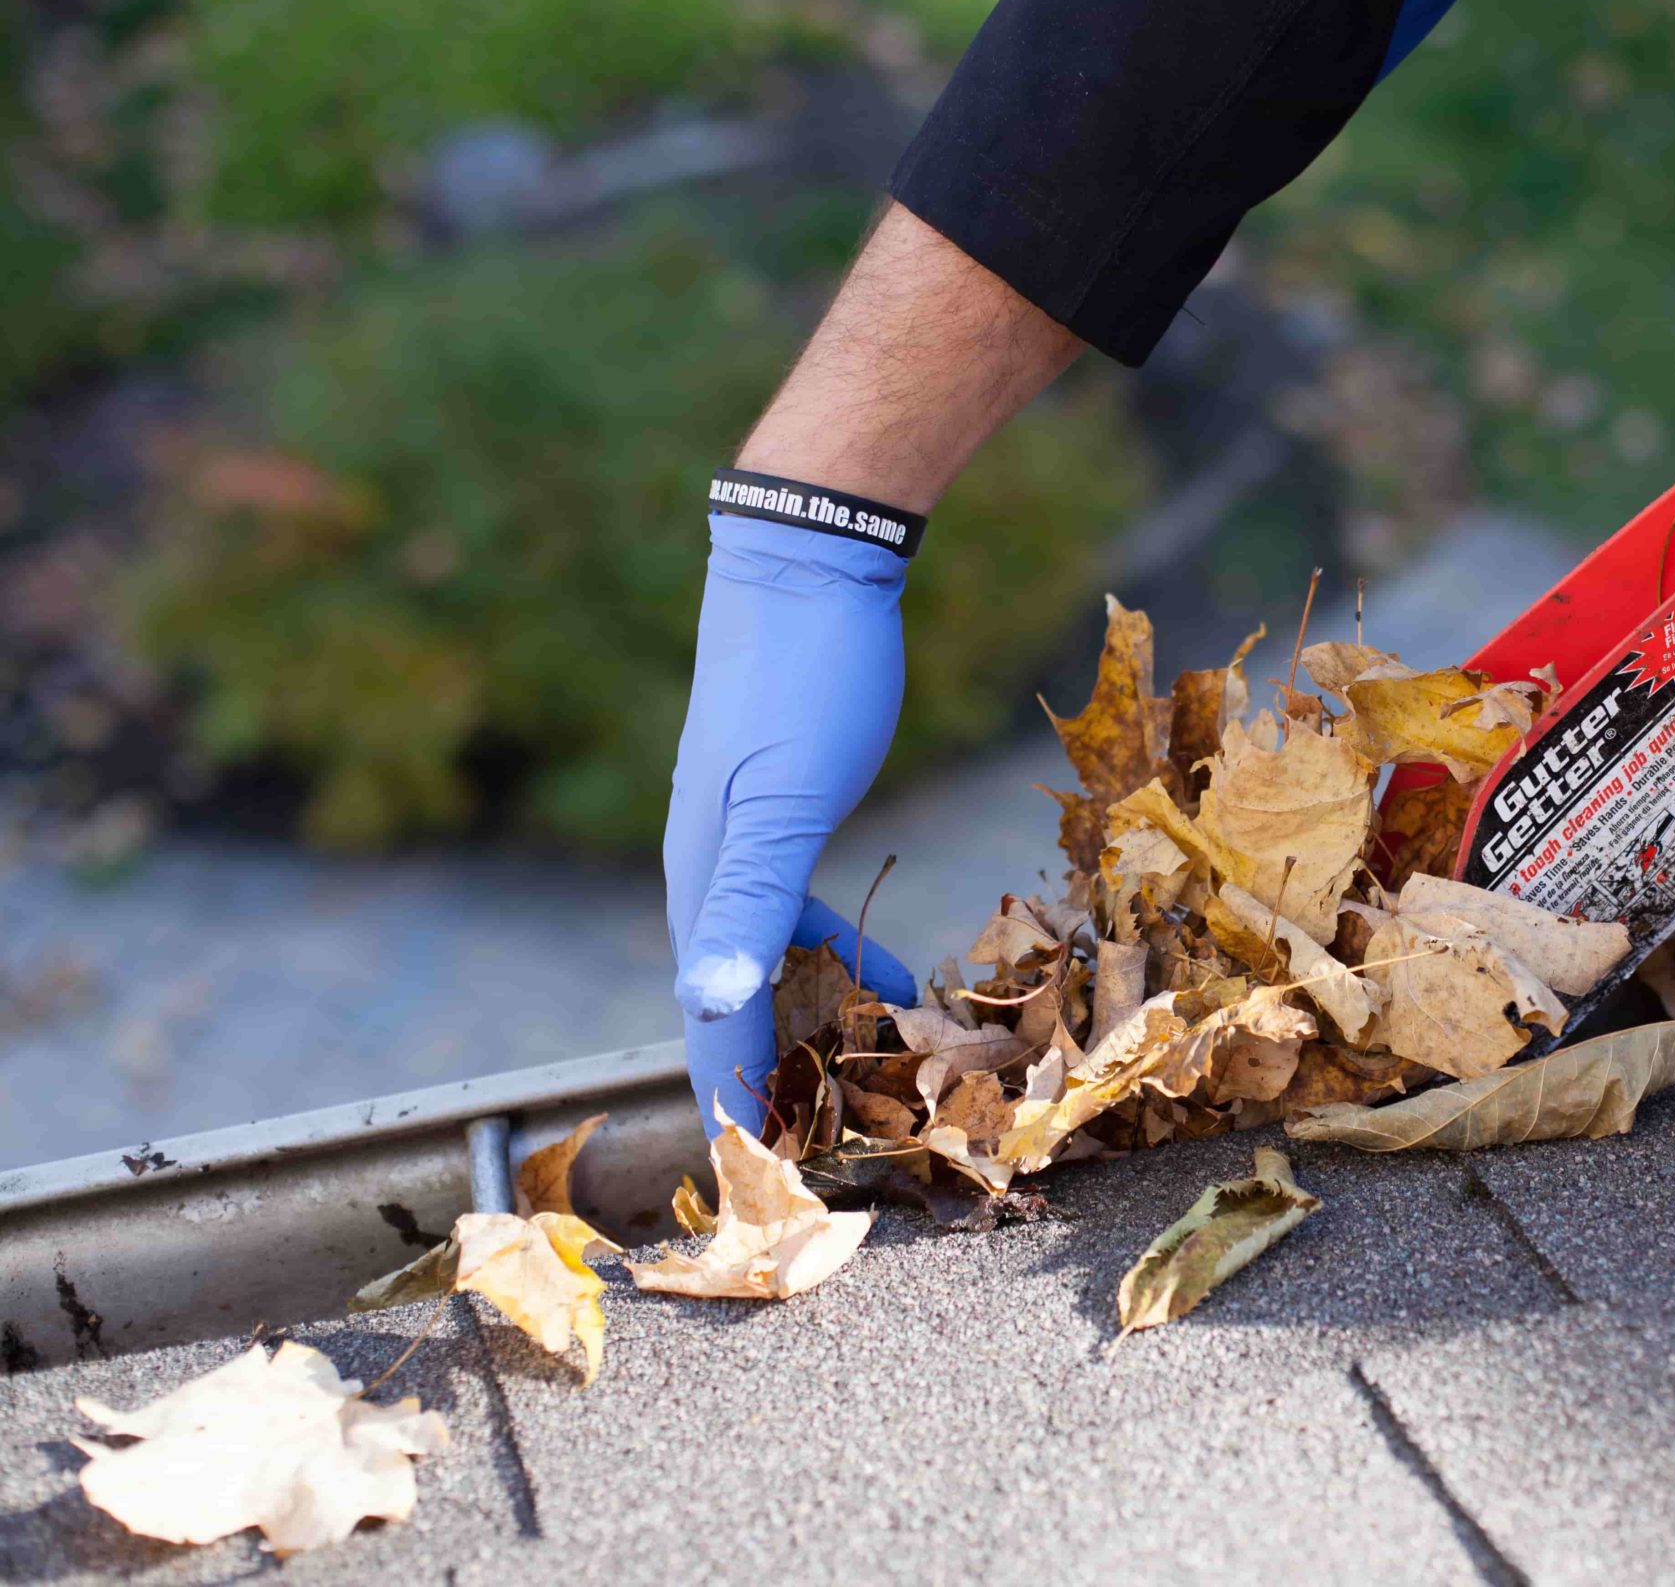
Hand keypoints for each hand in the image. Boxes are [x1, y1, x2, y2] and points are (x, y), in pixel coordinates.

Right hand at [665, 516, 918, 1135]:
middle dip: (770, 1087)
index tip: (764, 1186)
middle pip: (731, 1007)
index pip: (709, 1025)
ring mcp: (741, 842)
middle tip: (816, 1164)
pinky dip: (844, 960)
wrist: (809, 568)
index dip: (736, 1106)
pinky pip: (803, 915)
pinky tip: (894, 978)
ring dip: (810, 1029)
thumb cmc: (802, 683)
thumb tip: (703, 1003)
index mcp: (700, 886)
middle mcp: (707, 875)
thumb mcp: (782, 802)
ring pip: (771, 965)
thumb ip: (746, 904)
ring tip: (857, 1091)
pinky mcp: (780, 813)